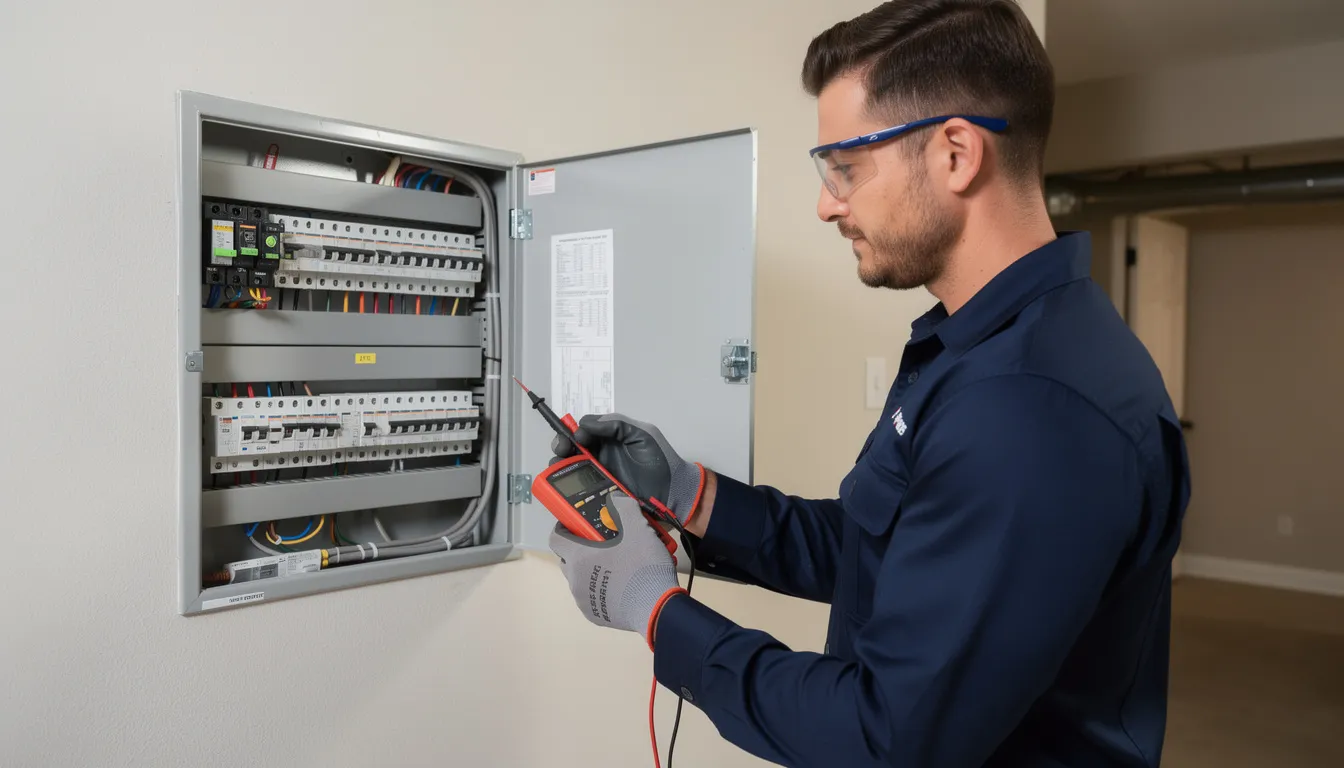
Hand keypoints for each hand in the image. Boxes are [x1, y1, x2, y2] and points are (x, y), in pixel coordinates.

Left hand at [549, 493, 685, 647]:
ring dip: (591, 570)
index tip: (577, 524)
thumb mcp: (638, 527)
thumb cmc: (643, 566)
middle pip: (567, 558)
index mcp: (578, 557)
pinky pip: (592, 597)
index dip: (563, 527)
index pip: (555, 537)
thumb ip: (623, 506)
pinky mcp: (595, 616)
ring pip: (580, 579)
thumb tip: (615, 498)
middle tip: (603, 544)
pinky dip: (600, 589)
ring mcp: (583, 600)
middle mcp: (575, 580)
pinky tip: (620, 585)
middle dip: (580, 549)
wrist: (656, 606)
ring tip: (616, 565)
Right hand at [552, 413, 706, 525]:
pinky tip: (563, 484)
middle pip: (572, 447)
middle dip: (561, 446)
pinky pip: (578, 488)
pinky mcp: (598, 494)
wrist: (673, 494)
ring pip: (571, 467)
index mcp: (610, 438)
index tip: (578, 437)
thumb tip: (586, 424)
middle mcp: (601, 455)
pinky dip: (567, 485)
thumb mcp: (642, 435)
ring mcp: (598, 475)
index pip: (584, 429)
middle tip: (561, 450)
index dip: (576, 431)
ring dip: (561, 464)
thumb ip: (616, 424)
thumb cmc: (660, 462)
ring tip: (559, 467)